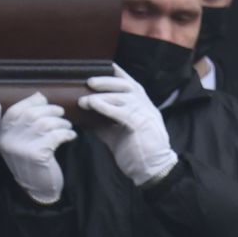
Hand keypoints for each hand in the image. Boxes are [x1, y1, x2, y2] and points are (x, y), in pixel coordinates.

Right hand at [0, 92, 76, 203]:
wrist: (38, 188)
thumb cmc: (32, 160)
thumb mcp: (22, 140)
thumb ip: (26, 119)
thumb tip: (39, 95)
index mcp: (2, 135)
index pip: (15, 111)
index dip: (32, 102)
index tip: (45, 102)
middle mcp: (8, 140)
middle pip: (31, 114)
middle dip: (50, 110)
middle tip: (61, 113)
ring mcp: (21, 148)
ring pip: (44, 124)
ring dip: (60, 122)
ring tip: (66, 126)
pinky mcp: (37, 155)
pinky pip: (55, 136)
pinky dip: (66, 133)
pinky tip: (70, 136)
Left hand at [78, 64, 177, 185]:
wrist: (153, 171)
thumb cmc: (136, 152)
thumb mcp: (117, 134)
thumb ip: (104, 123)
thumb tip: (84, 117)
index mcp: (142, 105)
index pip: (130, 83)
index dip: (117, 73)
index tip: (103, 66)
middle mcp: (146, 106)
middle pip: (126, 85)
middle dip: (106, 80)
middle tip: (88, 81)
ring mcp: (145, 114)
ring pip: (123, 97)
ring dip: (102, 95)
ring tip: (83, 99)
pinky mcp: (141, 125)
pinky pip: (123, 112)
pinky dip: (107, 107)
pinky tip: (94, 104)